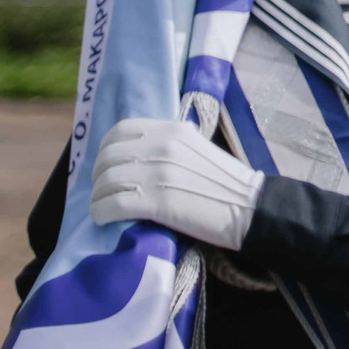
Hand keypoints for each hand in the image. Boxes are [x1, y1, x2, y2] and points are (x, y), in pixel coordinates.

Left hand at [89, 117, 264, 251]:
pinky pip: (112, 205)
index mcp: (173, 131)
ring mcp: (158, 175)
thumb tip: (137, 155)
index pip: (121, 130)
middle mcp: (162, 147)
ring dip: (98, 196)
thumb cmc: (227, 182)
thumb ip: (169, 146)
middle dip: (98, 175)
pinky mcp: (156, 203)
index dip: (106, 147)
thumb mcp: (197, 149)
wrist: (250, 207)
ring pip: (106, 181)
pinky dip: (101, 213)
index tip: (107, 162)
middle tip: (103, 189)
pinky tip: (104, 218)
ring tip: (102, 206)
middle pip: (108, 157)